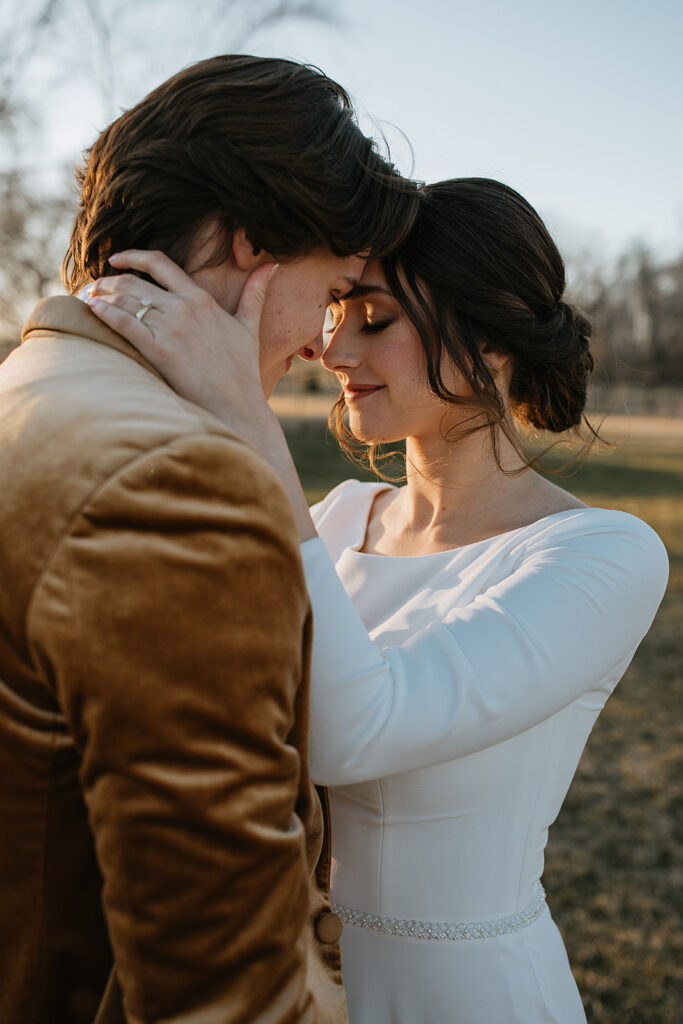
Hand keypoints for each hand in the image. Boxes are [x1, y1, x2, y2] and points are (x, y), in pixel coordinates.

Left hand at [86, 250, 276, 419]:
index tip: (116, 259)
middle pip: (134, 282)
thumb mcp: (250, 327)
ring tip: (86, 299)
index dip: (133, 256)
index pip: (160, 263)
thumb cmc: (242, 371)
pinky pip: (124, 324)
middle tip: (92, 286)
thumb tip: (271, 266)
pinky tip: (91, 310)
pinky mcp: (160, 351)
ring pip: (125, 300)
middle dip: (108, 281)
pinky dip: (104, 314)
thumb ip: (256, 294)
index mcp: (201, 298)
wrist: (237, 405)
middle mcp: (184, 308)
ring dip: (100, 296)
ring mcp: (171, 328)